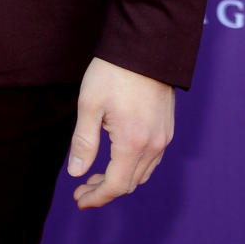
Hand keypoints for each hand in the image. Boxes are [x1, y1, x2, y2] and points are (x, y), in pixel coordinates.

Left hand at [67, 57, 174, 208]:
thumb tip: (77, 174)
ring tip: (96, 174)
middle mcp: (153, 145)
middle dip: (104, 190)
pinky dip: (134, 166)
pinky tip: (118, 157)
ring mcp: (164, 136)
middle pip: (130, 183)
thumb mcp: (90, 104)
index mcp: (133, 143)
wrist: (145, 44)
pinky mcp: (167, 126)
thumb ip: (84, 142)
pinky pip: (152, 159)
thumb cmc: (113, 72)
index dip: (96, 197)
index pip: (115, 186)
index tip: (78, 199)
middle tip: (82, 187)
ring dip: (120, 179)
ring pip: (142, 173)